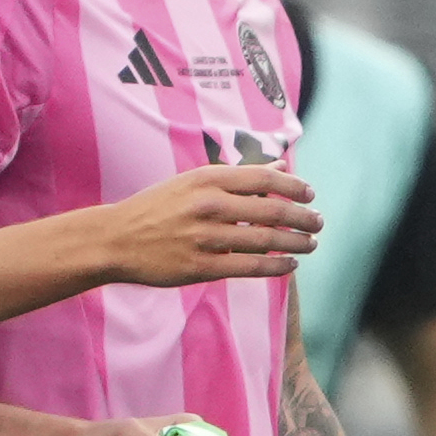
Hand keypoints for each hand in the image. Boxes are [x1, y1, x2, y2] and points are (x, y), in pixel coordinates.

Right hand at [97, 165, 319, 286]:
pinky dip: (276, 266)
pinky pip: (250, 266)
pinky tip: (291, 265)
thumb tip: (280, 168)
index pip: (263, 178)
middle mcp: (208, 205)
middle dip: (302, 217)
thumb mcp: (193, 182)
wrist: (115, 239)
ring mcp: (205, 237)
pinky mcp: (201, 266)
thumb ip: (238, 177)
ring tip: (311, 243)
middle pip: (271, 209)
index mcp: (207, 179)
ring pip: (265, 239)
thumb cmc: (158, 208)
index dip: (294, 187)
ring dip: (296, 242)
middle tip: (319, 222)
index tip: (310, 194)